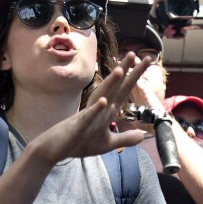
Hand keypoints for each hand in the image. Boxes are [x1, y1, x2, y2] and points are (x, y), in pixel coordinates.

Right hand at [34, 53, 149, 162]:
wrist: (55, 149)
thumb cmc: (80, 142)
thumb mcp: (107, 143)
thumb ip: (125, 138)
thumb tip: (142, 135)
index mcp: (107, 111)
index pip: (123, 91)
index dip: (134, 76)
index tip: (147, 61)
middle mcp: (98, 109)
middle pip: (115, 88)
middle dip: (125, 72)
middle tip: (136, 53)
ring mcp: (88, 116)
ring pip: (100, 96)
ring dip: (110, 84)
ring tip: (120, 70)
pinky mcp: (78, 127)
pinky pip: (88, 117)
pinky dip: (95, 109)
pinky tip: (103, 101)